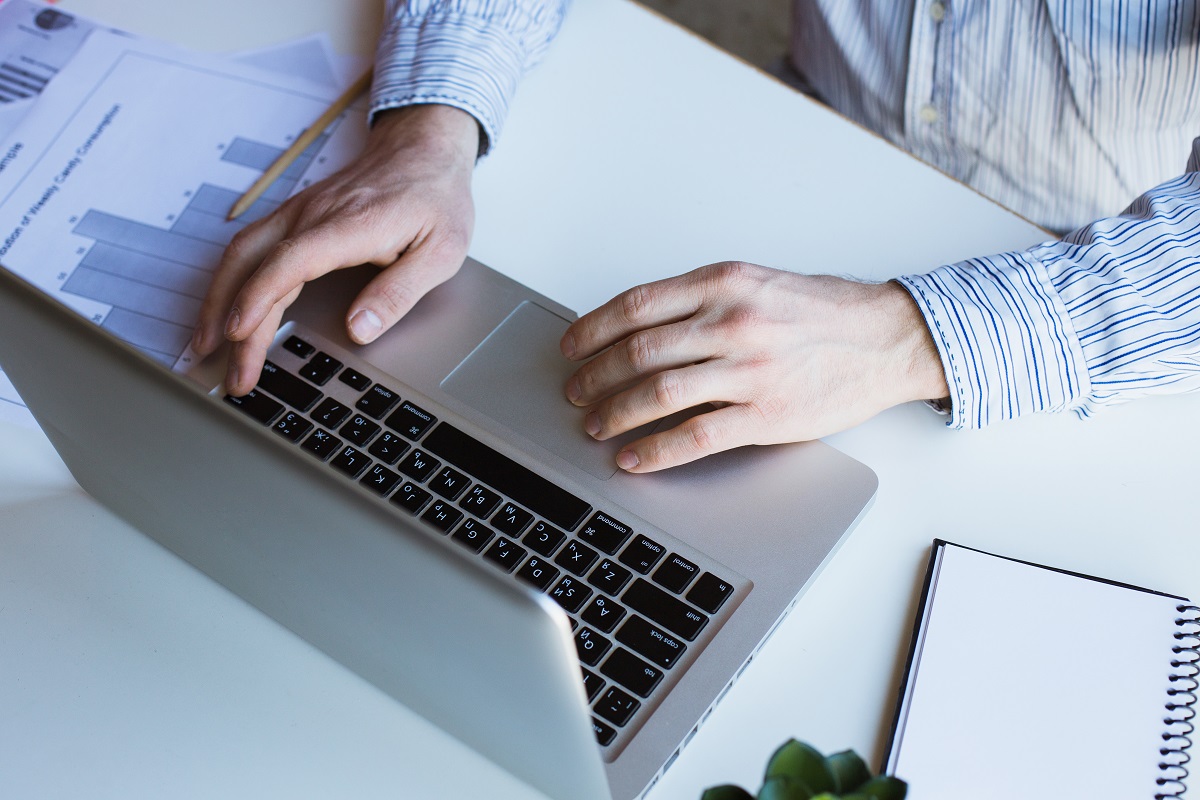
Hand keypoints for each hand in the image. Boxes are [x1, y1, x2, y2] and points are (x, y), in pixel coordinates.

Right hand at [191, 104, 478, 394]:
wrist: (422, 149)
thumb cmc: (435, 200)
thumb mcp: (442, 251)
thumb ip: (400, 291)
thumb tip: (359, 329)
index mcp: (351, 225)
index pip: (291, 262)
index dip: (260, 298)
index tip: (240, 334)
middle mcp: (314, 215)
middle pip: (256, 266)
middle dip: (235, 324)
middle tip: (235, 375)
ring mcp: (298, 214)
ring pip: (242, 255)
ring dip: (219, 302)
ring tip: (207, 349)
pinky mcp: (293, 218)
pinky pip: (250, 249)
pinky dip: (230, 281)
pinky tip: (224, 311)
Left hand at [560, 261, 949, 471]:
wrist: (887, 339)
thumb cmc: (823, 313)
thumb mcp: (756, 284)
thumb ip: (702, 300)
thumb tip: (640, 327)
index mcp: (723, 284)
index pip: (636, 305)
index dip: (593, 329)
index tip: (572, 347)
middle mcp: (731, 322)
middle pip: (638, 352)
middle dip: (594, 376)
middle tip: (575, 392)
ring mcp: (748, 370)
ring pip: (657, 393)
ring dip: (614, 413)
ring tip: (595, 425)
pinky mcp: (766, 415)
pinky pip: (695, 436)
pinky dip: (654, 450)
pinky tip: (633, 458)